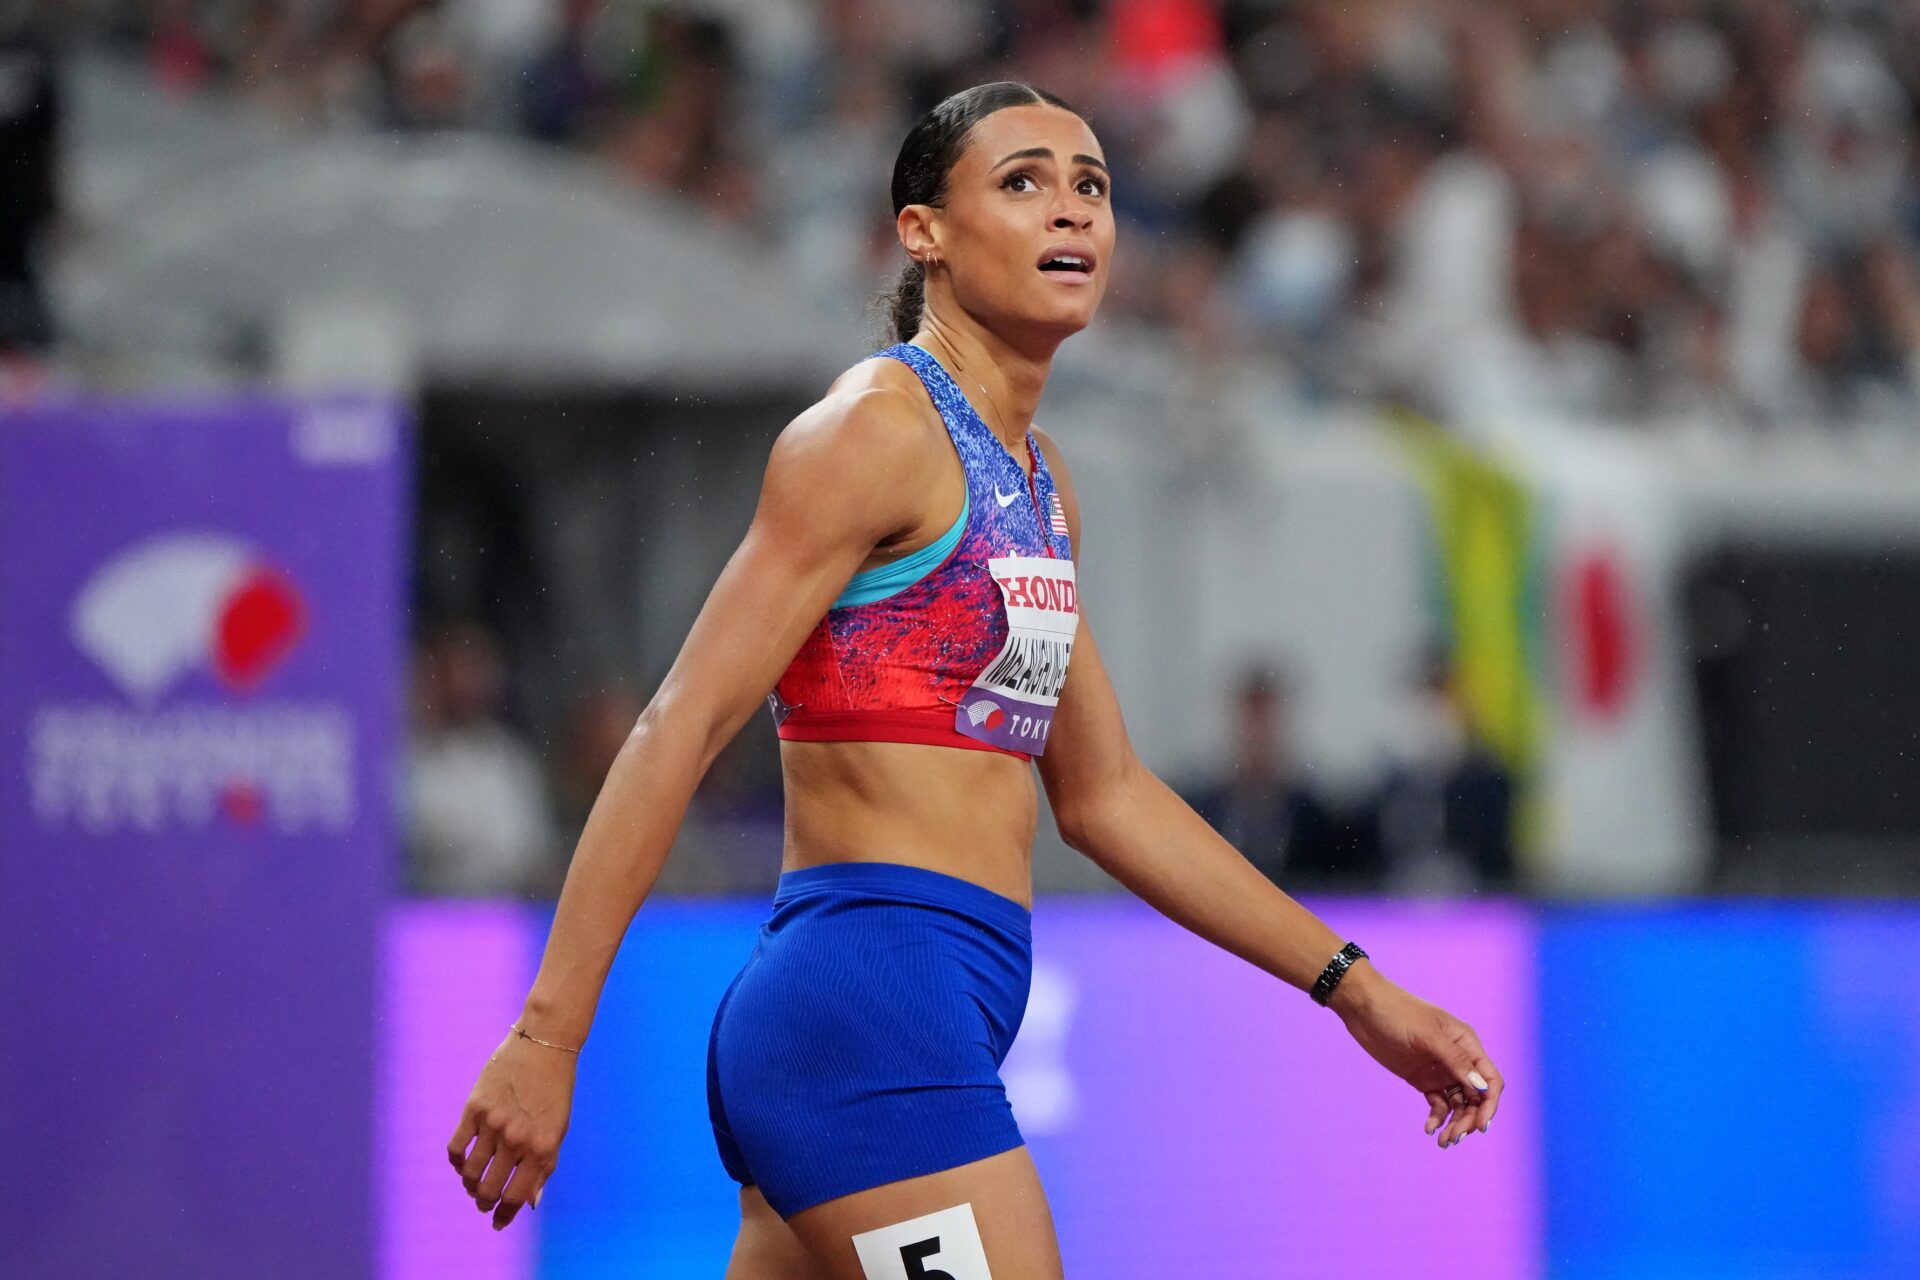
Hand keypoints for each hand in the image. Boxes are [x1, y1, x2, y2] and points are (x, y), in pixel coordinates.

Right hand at [447, 1027, 577, 1229]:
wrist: (545, 1044)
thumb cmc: (554, 1090)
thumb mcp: (557, 1130)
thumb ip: (544, 1166)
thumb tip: (531, 1203)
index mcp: (542, 1148)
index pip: (517, 1196)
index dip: (505, 1215)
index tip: (497, 1223)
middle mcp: (517, 1139)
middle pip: (490, 1189)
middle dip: (484, 1203)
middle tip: (482, 1203)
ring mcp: (494, 1124)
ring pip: (471, 1172)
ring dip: (470, 1185)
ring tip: (472, 1186)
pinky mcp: (474, 1108)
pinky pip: (456, 1147)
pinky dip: (456, 1162)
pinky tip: (461, 1163)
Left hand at [1330, 963, 1503, 1148]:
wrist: (1363, 1008)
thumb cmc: (1397, 1012)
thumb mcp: (1427, 1035)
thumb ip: (1455, 1060)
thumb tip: (1481, 1087)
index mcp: (1467, 1044)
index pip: (1490, 1080)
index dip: (1490, 1104)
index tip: (1480, 1126)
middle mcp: (1458, 1059)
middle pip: (1476, 1098)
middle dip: (1470, 1120)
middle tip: (1454, 1138)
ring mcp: (1440, 1070)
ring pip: (1458, 1104)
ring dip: (1455, 1123)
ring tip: (1443, 1142)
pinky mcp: (1422, 1079)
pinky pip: (1438, 1104)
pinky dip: (1437, 1118)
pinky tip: (1429, 1129)